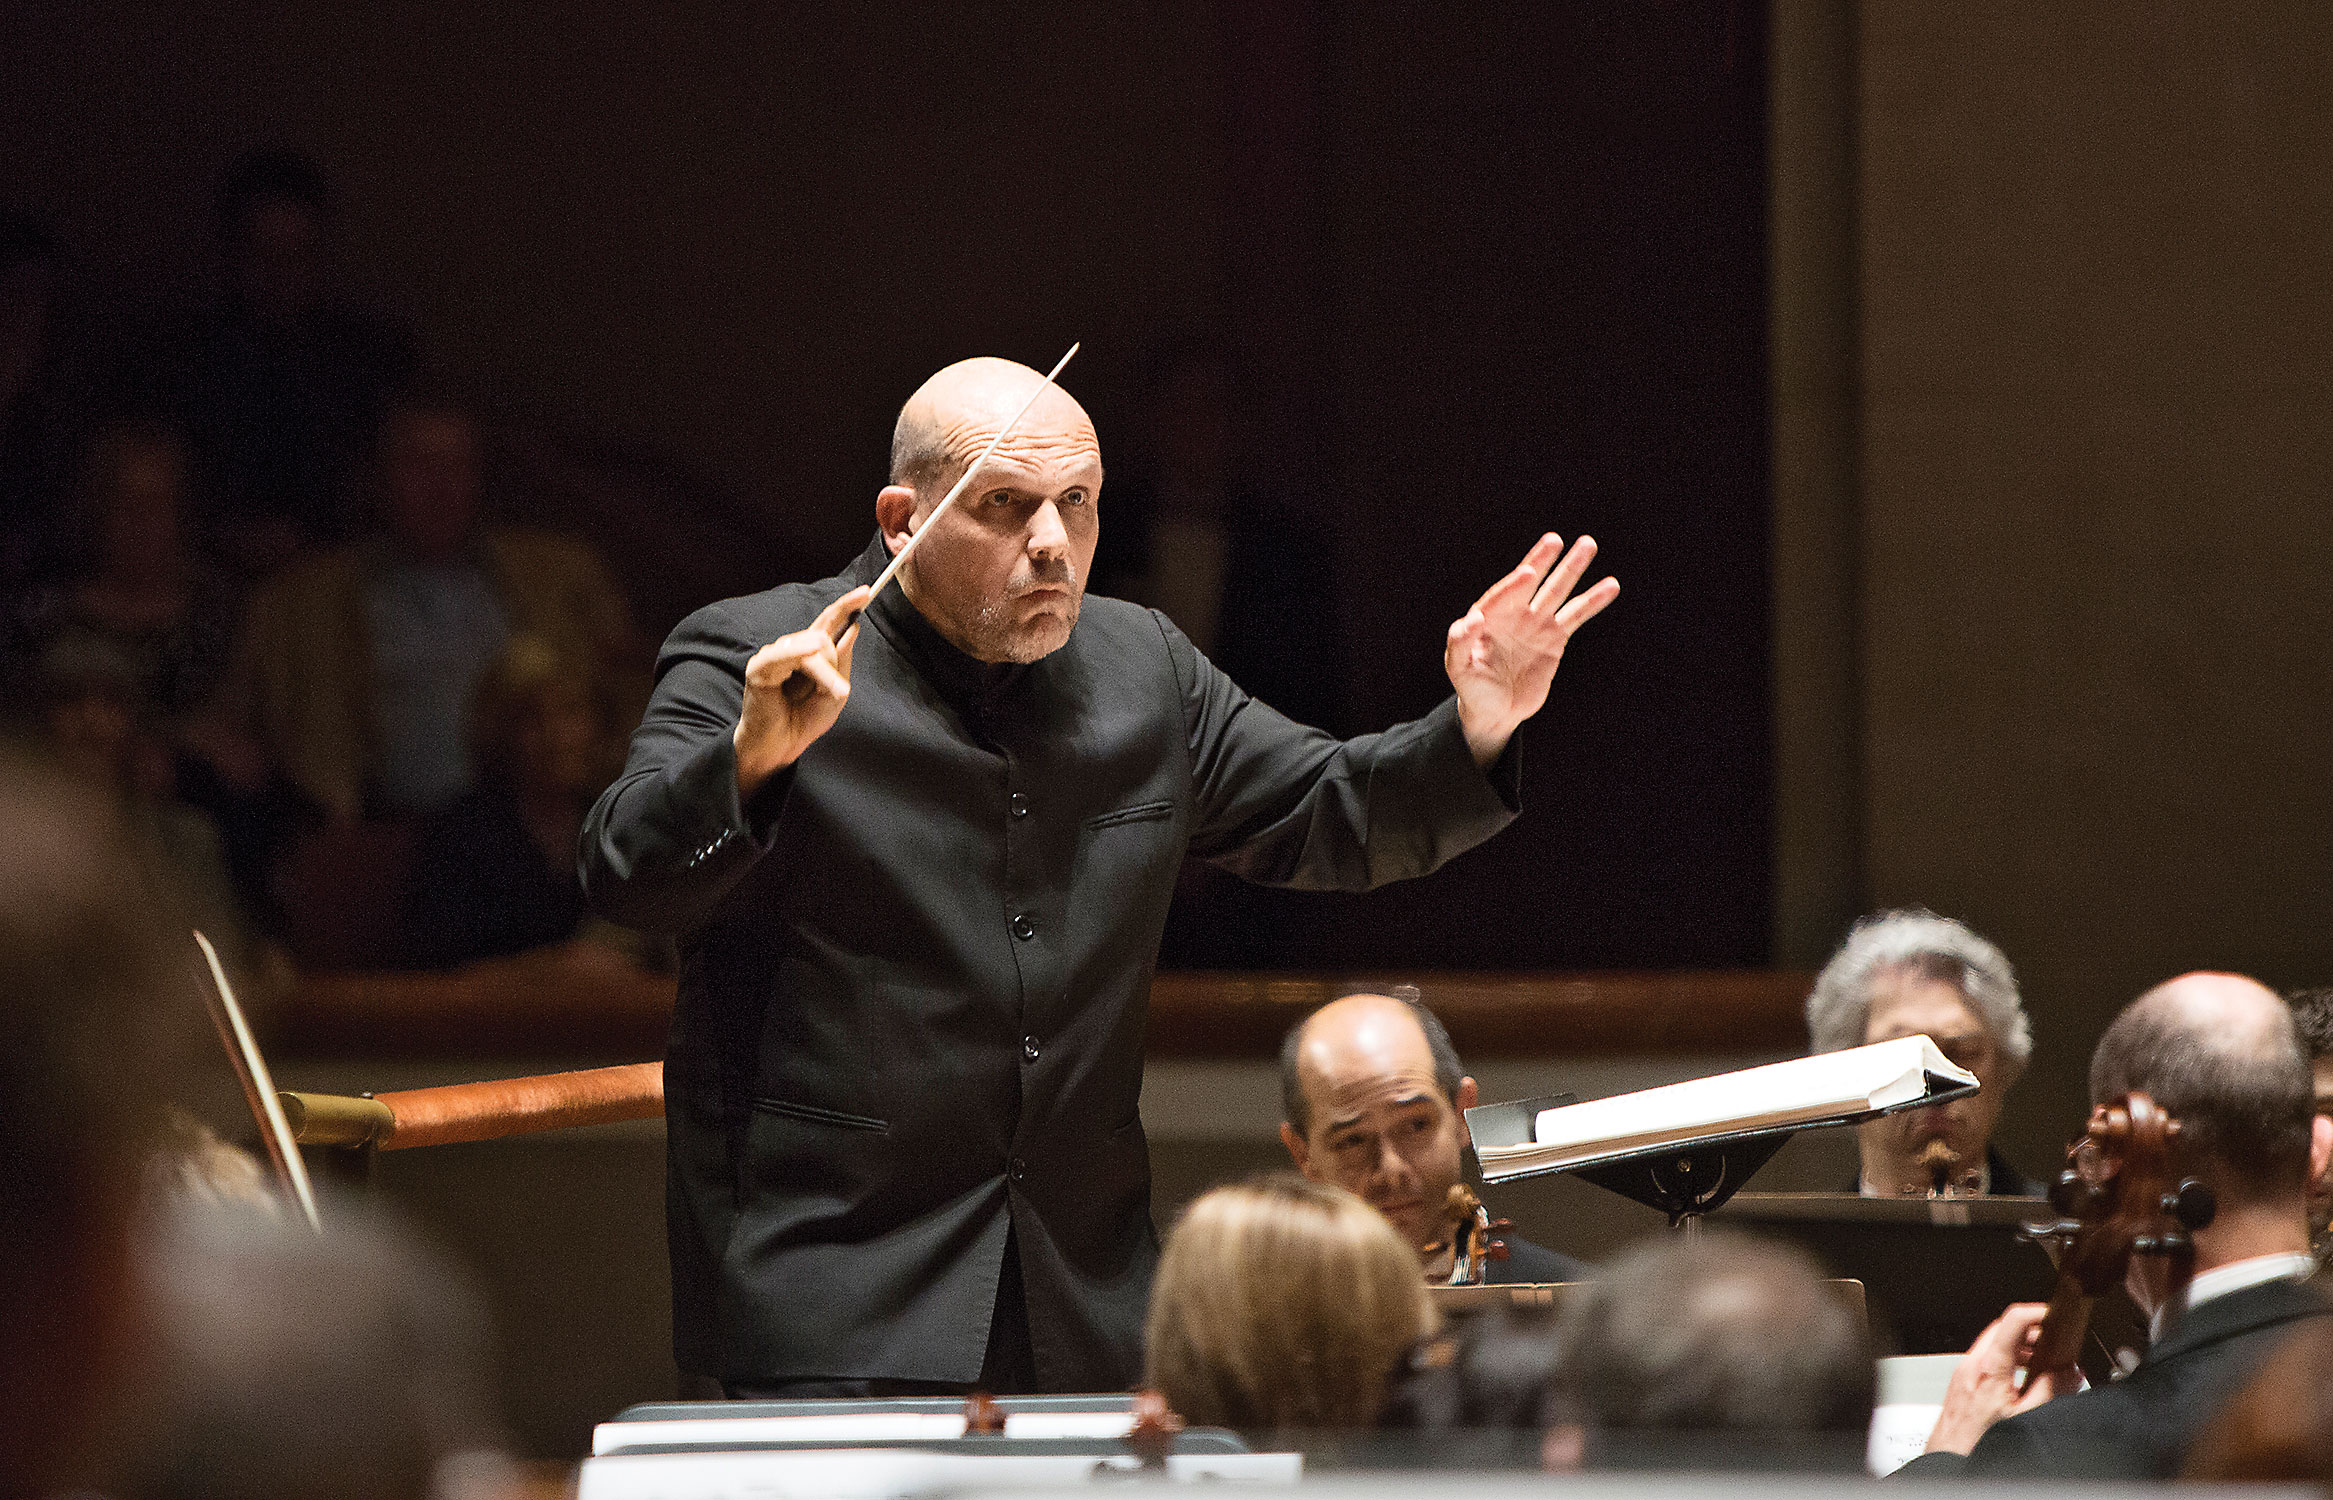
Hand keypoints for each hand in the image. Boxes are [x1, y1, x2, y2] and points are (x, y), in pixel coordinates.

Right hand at [734, 586, 869, 795]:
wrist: (781, 746)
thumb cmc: (804, 720)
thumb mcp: (835, 692)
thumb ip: (842, 661)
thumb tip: (852, 629)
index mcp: (810, 652)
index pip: (828, 620)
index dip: (846, 605)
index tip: (866, 591)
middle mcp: (791, 649)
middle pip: (822, 636)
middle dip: (835, 661)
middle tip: (838, 691)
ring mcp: (774, 656)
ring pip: (809, 647)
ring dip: (825, 673)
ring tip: (833, 694)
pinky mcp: (759, 669)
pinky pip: (783, 656)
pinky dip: (800, 659)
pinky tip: (810, 657)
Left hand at [1446, 533, 1619, 766]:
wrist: (1495, 712)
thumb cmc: (1472, 689)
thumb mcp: (1459, 669)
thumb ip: (1460, 644)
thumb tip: (1472, 619)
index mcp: (1488, 617)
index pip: (1502, 595)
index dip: (1514, 584)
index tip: (1529, 572)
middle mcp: (1513, 614)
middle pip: (1530, 582)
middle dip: (1542, 560)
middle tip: (1555, 540)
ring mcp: (1535, 624)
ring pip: (1557, 591)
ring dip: (1571, 569)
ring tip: (1587, 544)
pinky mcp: (1555, 639)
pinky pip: (1576, 615)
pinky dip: (1593, 601)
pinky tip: (1610, 586)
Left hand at [1923, 1302, 2077, 1454]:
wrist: (1950, 1455)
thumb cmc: (1979, 1440)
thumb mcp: (2026, 1417)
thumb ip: (2051, 1391)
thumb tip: (2070, 1373)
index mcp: (1990, 1367)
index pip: (2012, 1321)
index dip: (2037, 1312)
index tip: (2054, 1315)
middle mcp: (1973, 1363)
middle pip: (2003, 1328)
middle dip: (2032, 1331)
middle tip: (2055, 1342)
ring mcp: (1964, 1370)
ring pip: (1994, 1342)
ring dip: (2020, 1346)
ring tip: (2043, 1362)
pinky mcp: (1962, 1379)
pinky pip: (1986, 1357)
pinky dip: (2007, 1359)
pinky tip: (2021, 1377)